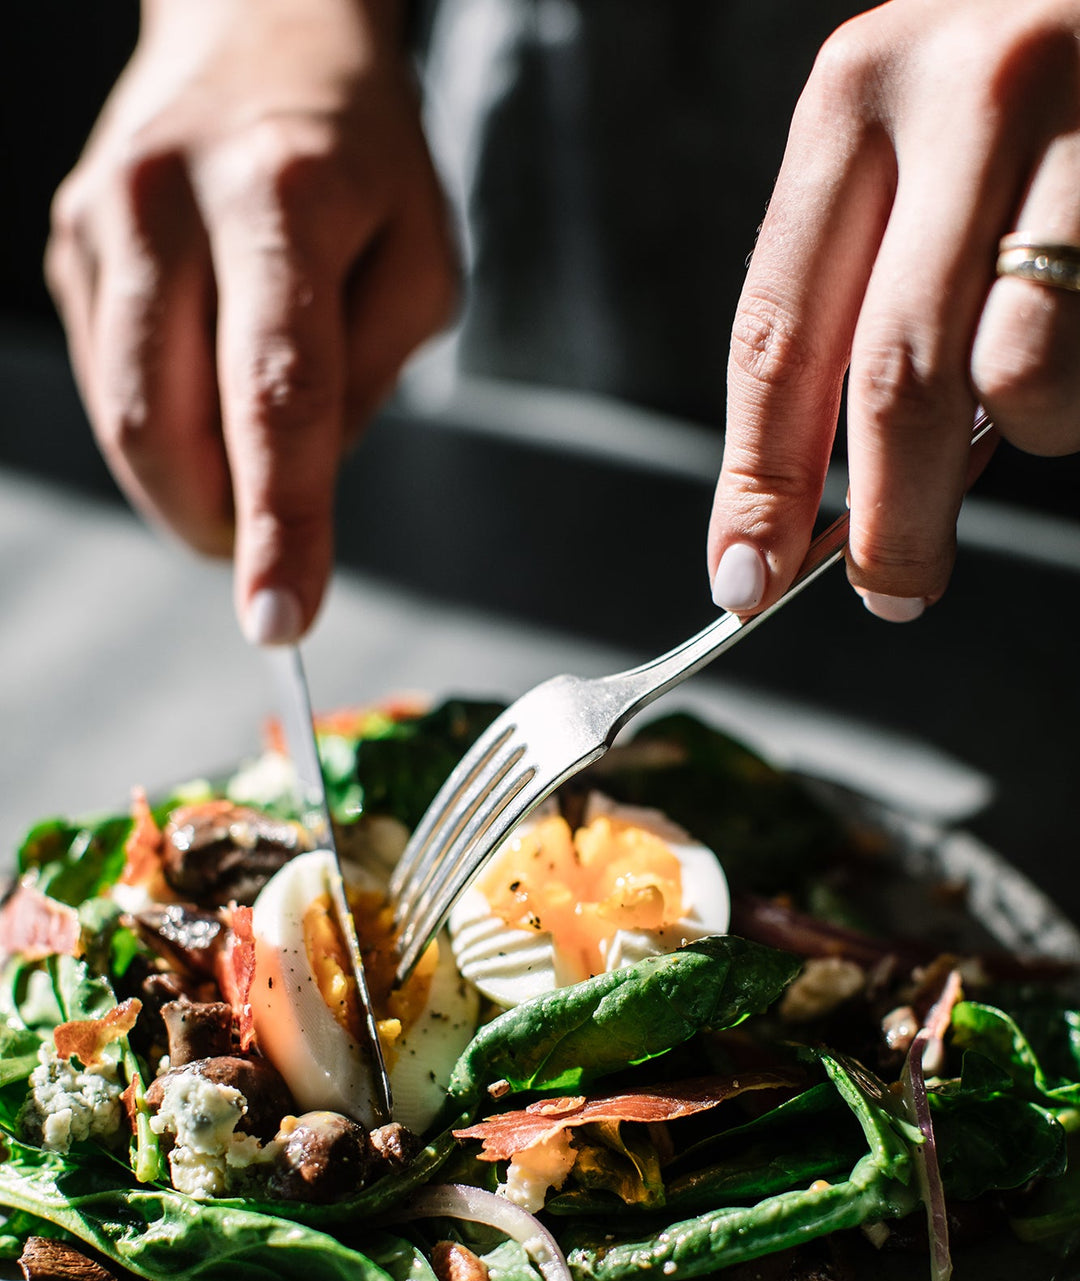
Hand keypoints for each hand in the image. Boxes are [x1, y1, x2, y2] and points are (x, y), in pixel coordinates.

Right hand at [46, 0, 455, 642]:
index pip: (276, 397)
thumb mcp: (420, 263)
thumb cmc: (358, 153)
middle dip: (219, 519)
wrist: (255, 20)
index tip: (280, 621)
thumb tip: (289, 486)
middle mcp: (168, 201)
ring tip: (246, 458)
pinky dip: (164, 421)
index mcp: (281, 197)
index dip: (280, 523)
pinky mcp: (67, 242)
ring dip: (186, 484)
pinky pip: (109, 382)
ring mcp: (101, 220)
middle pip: (164, 426)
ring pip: (120, 421)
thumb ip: (364, 383)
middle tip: (269, 545)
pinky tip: (205, 369)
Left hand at [707, 0, 1079, 622]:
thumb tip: (830, 500)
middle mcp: (968, 93)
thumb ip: (864, 293)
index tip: (746, 577)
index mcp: (857, 95)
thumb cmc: (1021, 88)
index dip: (758, 480)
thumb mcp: (909, 147)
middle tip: (889, 588)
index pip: (777, 332)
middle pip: (897, 378)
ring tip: (1041, 386)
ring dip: (1028, 430)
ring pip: (1026, 374)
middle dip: (890, 520)